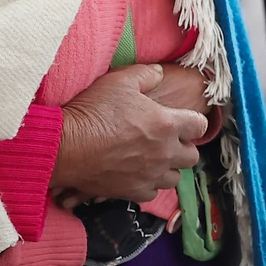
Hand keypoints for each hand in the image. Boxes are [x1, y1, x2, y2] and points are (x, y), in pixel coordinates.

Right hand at [51, 64, 210, 203]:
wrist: (65, 146)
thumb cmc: (93, 110)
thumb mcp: (120, 81)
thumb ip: (147, 74)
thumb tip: (161, 73)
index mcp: (167, 124)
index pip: (199, 125)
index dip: (192, 122)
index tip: (181, 121)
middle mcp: (164, 153)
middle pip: (192, 157)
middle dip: (183, 148)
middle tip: (167, 141)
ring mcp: (150, 175)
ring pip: (174, 178)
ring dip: (168, 168)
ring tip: (152, 159)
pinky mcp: (133, 191)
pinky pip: (152, 193)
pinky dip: (148, 184)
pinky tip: (136, 174)